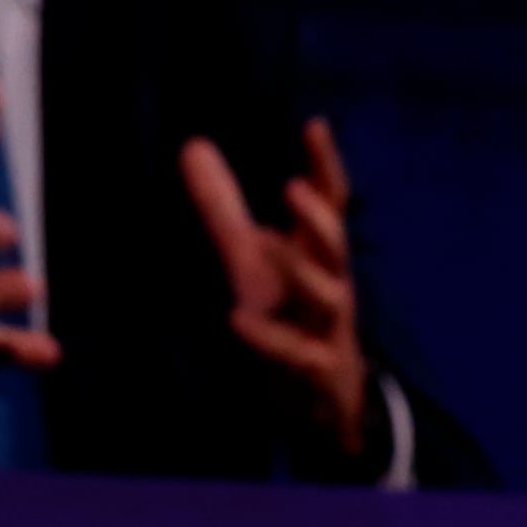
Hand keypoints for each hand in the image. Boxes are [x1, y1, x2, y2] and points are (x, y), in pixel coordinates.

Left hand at [182, 116, 375, 464]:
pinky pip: (296, 352)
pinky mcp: (316, 370)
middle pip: (334, 245)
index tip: (314, 126)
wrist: (326, 400)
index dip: (326, 167)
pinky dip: (270, 338)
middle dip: (317, 217)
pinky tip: (239, 320)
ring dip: (298, 269)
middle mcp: (329, 285)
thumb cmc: (291, 316)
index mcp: (317, 255)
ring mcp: (328, 328)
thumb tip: (192, 145)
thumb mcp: (252, 261)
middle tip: (292, 187)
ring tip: (265, 241)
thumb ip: (222, 207)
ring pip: (326, 295)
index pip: (331, 204)